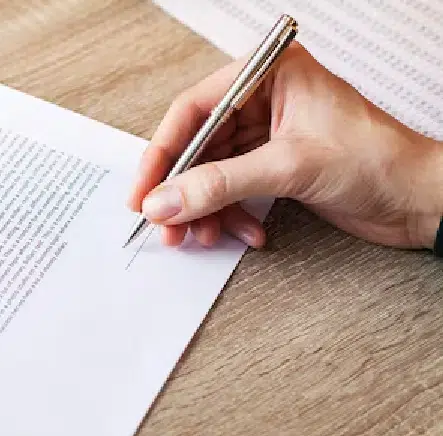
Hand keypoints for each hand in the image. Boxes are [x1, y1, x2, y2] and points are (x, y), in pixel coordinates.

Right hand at [128, 43, 442, 250]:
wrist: (419, 199)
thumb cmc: (379, 160)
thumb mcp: (289, 168)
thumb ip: (220, 184)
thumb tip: (166, 200)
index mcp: (268, 75)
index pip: (194, 109)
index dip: (163, 152)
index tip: (144, 190)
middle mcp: (264, 99)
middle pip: (198, 145)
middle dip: (182, 190)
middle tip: (166, 223)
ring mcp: (268, 134)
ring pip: (211, 173)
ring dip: (204, 209)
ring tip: (202, 236)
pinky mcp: (273, 165)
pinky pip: (232, 190)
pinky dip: (231, 215)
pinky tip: (244, 232)